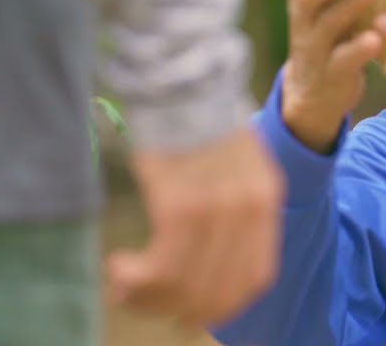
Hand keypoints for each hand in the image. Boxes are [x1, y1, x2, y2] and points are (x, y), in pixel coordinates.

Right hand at [106, 126, 283, 327]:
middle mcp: (249, 208)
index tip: (189, 309)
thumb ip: (232, 206)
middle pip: (220, 290)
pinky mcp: (181, 202)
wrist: (181, 77)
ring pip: (187, 283)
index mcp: (267, 198)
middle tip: (142, 298)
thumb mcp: (235, 161)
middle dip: (178, 307)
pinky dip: (138, 277)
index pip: (257, 278)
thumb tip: (206, 258)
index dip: (223, 304)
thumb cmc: (196, 117)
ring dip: (148, 295)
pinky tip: (118, 266)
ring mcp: (218, 207)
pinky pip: (164, 264)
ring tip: (122, 284)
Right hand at [244, 0, 385, 151]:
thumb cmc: (335, 34)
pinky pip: (343, 62)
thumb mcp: (330, 1)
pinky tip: (376, 39)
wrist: (320, 96)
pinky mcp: (332, 76)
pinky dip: (359, 50)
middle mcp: (303, 19)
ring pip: (328, 24)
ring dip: (356, 2)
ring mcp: (314, 49)